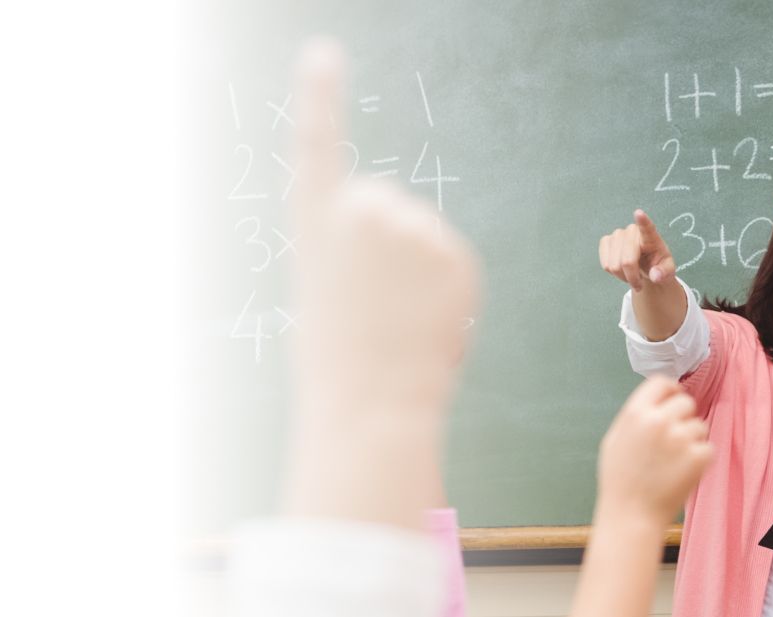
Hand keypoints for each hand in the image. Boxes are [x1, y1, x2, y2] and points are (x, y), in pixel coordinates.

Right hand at [292, 38, 478, 417]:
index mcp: (315, 221)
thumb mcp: (327, 292)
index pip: (317, 142)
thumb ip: (357, 252)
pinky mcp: (456, 256)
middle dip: (384, 242)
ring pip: (421, 235)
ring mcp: (413, 229)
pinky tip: (426, 320)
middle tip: (373, 303)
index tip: (323, 53)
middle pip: (384, 203)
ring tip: (397, 319)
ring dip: (416, 269)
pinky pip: (452, 262)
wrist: (371, 405)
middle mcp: (363, 210)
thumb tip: (407, 245)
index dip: (320, 96)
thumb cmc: (339, 362)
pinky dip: (445, 288)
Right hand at [597, 377, 711, 526]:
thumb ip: (636, 416)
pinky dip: (700, 459)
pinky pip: (708, 447)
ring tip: (674, 462)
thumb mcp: (615, 440)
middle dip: (683, 418)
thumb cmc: (620, 481)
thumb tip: (658, 399)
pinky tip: (683, 473)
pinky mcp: (698, 456)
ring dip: (692, 440)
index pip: (662, 382)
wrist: (631, 516)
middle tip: (674, 440)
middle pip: (686, 402)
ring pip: (699, 426)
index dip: (670, 391)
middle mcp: (658, 421)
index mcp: (635, 413)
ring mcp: (681, 438)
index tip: (673, 401)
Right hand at [599, 209, 677, 292]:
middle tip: (639, 283)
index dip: (642, 221)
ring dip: (622, 276)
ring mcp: (617, 234)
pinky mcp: (606, 241)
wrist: (646, 266)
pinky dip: (613, 273)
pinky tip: (621, 269)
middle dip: (632, 277)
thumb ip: (664, 274)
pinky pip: (605, 264)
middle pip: (627, 261)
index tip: (639, 213)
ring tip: (631, 274)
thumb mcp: (668, 271)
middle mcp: (633, 231)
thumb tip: (655, 276)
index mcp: (651, 237)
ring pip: (614, 265)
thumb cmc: (658, 265)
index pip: (647, 228)